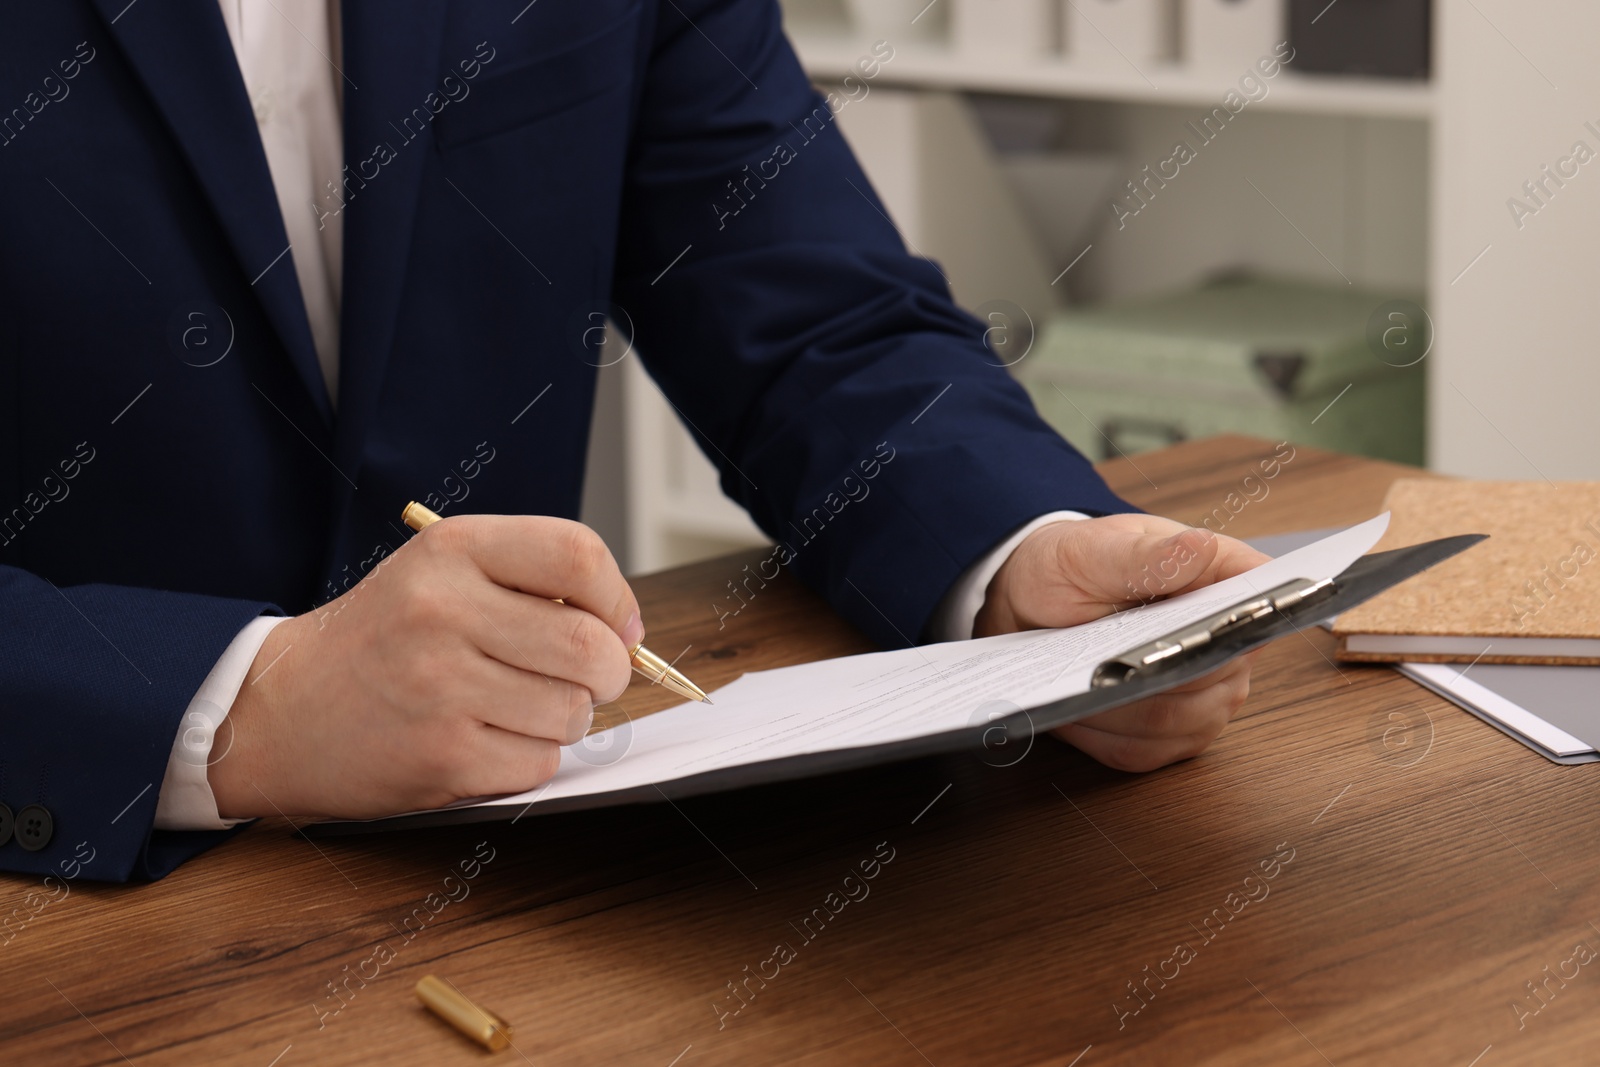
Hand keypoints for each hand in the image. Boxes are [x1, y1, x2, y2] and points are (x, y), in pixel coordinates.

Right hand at [209, 516, 643, 819]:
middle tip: (589, 677)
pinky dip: (531, 758)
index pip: (578, 555)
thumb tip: (627, 630)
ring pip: (572, 712)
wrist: (279, 710)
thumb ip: (530, 581)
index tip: (619, 625)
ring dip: (568, 718)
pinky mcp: (441, 759)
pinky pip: (539, 763)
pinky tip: (490, 740)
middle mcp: (443, 612)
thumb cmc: (384, 639)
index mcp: (450, 550)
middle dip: (609, 671)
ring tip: (521, 706)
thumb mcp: (442, 573)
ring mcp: (440, 689)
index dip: (616, 597)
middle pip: (590, 646)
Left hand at [974, 514, 1270, 772]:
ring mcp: (1205, 697)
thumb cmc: (1073, 566)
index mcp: (1222, 582)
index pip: (1262, 605)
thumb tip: (1200, 547)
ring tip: (1084, 685)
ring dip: (1126, 708)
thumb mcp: (1095, 550)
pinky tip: (1076, 710)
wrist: (1033, 600)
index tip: (1196, 633)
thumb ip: (1147, 555)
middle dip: (1162, 673)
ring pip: (1179, 722)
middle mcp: (1227, 647)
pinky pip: (1144, 750)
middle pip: (1216, 676)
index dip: (1241, 623)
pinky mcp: (1169, 735)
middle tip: (1112, 663)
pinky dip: (1104, 734)